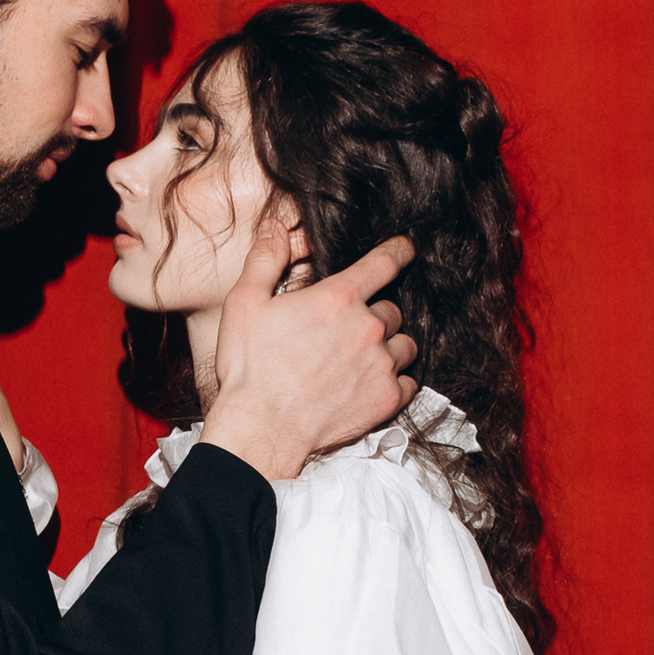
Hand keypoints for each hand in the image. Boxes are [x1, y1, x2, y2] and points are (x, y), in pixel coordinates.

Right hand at [199, 222, 418, 479]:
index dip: (398, 250)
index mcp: (338, 298)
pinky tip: (371, 385)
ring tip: (364, 358)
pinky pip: (409, 382)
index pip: (383, 262)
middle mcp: (368, 327)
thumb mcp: (245, 302)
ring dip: (389, 347)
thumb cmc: (249, 366)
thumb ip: (265, 259)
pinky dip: (396, 381)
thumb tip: (276, 227)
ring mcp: (382, 365)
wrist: (262, 427)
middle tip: (348, 331)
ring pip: (405, 345)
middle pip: (391, 309)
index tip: (407, 247)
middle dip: (374, 315)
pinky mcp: (387, 399)